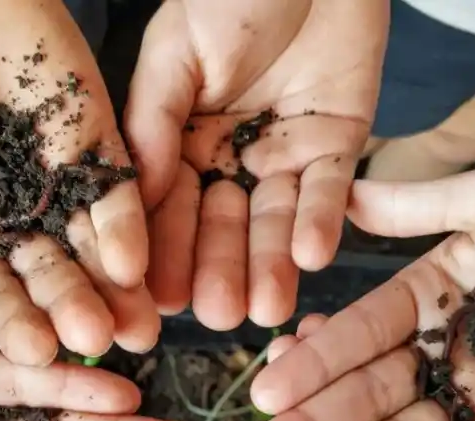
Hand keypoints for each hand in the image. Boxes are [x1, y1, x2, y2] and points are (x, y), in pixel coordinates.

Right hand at [125, 0, 387, 329]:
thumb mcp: (175, 52)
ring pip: (275, 220)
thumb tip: (136, 198)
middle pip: (223, 226)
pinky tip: (311, 255)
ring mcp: (285, 156)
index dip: (164, 249)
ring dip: (272, 264)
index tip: (157, 296)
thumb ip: (155, 124)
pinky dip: (321, 220)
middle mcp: (230, 160)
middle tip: (217, 314)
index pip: (169, 206)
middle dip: (220, 269)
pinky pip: (329, 189)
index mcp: (180, 142)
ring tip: (267, 306)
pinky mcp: (338, 146)